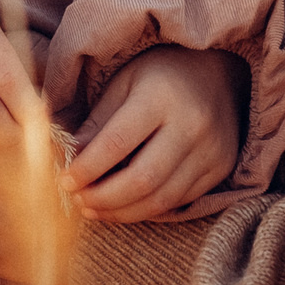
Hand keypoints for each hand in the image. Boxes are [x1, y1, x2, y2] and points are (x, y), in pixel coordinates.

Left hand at [61, 45, 245, 222]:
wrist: (218, 71)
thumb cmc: (160, 74)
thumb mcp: (124, 83)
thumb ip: (99, 123)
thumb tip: (71, 161)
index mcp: (161, 96)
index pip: (117, 143)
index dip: (87, 168)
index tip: (65, 181)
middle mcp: (192, 125)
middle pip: (142, 179)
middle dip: (104, 198)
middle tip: (78, 201)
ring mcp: (211, 150)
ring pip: (161, 199)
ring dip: (122, 212)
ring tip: (95, 209)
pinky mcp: (220, 168)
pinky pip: (179, 201)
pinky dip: (147, 210)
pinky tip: (125, 206)